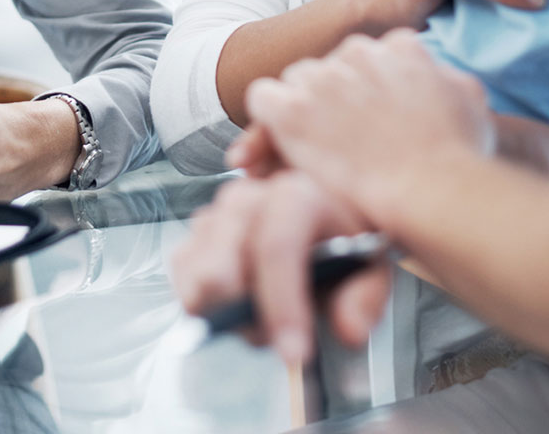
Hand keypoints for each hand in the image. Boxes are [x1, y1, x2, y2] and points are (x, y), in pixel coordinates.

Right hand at [172, 171, 391, 363]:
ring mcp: (216, 213)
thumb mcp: (367, 271)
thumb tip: (349, 330)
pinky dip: (201, 300)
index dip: (282, 304)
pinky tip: (234, 305)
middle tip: (274, 336)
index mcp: (297, 195)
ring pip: (199, 275)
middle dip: (246, 316)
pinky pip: (181, 273)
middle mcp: (249, 196)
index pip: (276, 247)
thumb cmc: (340, 246)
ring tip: (258, 317)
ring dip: (224, 312)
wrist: (315, 228)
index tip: (293, 352)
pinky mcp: (194, 233)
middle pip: (223, 267)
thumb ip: (362, 299)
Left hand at [229, 32, 495, 219]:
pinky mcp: (291, 109)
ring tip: (321, 150)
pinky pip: (262, 99)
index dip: (369, 92)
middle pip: (331, 68)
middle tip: (346, 140)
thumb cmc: (457, 158)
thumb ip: (446, 78)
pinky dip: (268, 122)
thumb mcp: (471, 101)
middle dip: (335, 99)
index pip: (370, 58)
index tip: (374, 120)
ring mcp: (321, 79)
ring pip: (295, 82)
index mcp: (398, 46)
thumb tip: (436, 76)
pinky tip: (287, 144)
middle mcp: (357, 52)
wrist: (432, 190)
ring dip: (304, 111)